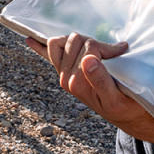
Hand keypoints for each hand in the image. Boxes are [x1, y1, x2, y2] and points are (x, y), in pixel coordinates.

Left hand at [27, 33, 153, 132]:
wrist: (123, 113)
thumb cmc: (124, 105)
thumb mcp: (116, 96)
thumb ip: (100, 79)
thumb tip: (88, 59)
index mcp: (77, 83)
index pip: (88, 48)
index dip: (107, 48)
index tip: (121, 52)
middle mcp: (65, 78)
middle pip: (74, 40)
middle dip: (95, 43)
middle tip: (113, 53)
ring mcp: (63, 73)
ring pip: (61, 41)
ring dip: (79, 40)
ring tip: (97, 49)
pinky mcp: (65, 71)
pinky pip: (48, 56)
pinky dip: (39, 47)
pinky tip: (29, 40)